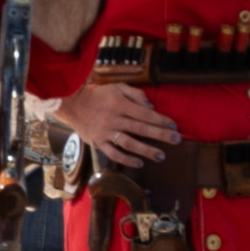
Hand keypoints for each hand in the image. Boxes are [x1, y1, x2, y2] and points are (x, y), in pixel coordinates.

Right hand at [50, 79, 177, 170]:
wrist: (72, 105)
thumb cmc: (98, 95)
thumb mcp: (117, 87)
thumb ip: (135, 94)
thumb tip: (151, 106)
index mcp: (119, 104)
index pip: (144, 113)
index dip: (160, 120)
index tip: (173, 126)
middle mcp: (114, 119)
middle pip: (140, 128)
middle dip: (160, 135)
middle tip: (177, 140)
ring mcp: (106, 133)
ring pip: (129, 143)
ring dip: (146, 150)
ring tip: (161, 156)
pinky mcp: (98, 143)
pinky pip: (114, 153)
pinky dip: (126, 159)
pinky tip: (139, 163)